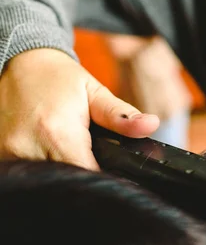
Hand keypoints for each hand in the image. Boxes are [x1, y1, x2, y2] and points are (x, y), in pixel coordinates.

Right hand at [0, 48, 159, 169]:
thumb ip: (121, 116)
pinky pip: (27, 172)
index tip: (115, 177)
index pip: (87, 175)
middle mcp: (29, 147)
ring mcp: (9, 153)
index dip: (104, 181)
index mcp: (57, 132)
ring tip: (72, 157)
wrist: (17, 62)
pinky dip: (43, 169)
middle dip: (83, 179)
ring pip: (46, 181)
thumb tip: (151, 125)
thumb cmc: (58, 78)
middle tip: (93, 164)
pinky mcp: (0, 154)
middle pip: (66, 182)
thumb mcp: (94, 92)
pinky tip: (52, 156)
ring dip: (62, 175)